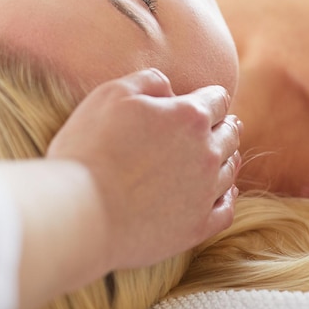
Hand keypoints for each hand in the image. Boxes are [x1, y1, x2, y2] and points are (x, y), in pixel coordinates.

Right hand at [46, 68, 241, 269]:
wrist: (79, 211)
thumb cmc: (90, 148)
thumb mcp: (113, 94)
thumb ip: (149, 81)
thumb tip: (171, 88)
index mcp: (190, 117)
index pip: (217, 99)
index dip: (213, 97)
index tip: (210, 100)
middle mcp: (206, 152)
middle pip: (229, 134)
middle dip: (226, 125)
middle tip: (225, 124)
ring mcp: (205, 192)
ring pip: (230, 168)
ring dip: (228, 157)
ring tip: (226, 155)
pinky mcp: (197, 227)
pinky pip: (226, 209)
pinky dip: (228, 196)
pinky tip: (224, 192)